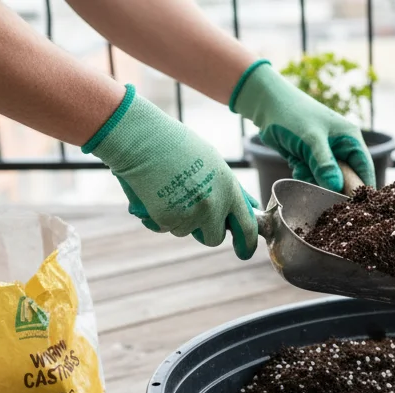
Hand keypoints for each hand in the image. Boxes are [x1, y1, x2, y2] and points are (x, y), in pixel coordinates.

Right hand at [84, 85, 258, 258]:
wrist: (143, 139)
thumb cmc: (176, 145)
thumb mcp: (213, 162)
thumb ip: (230, 189)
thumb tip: (251, 207)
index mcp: (229, 189)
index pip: (247, 227)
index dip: (246, 244)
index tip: (243, 252)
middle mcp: (214, 206)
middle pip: (214, 238)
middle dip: (204, 231)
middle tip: (192, 213)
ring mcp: (191, 215)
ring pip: (185, 232)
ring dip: (178, 219)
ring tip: (168, 190)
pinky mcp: (167, 220)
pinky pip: (164, 228)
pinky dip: (158, 217)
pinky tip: (153, 194)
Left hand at [229, 60, 375, 192]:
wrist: (266, 105)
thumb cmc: (293, 115)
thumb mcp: (311, 140)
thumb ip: (325, 165)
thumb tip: (337, 188)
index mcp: (351, 139)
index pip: (365, 171)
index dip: (361, 190)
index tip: (353, 208)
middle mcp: (342, 148)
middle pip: (346, 180)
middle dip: (332, 186)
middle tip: (320, 188)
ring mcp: (326, 155)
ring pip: (328, 182)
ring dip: (315, 181)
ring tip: (303, 166)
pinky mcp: (311, 160)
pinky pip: (313, 178)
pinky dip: (305, 176)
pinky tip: (297, 164)